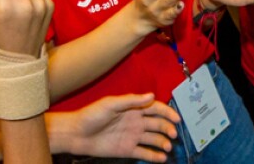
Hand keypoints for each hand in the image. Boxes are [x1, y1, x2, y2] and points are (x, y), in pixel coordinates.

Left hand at [63, 94, 179, 161]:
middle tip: (173, 134)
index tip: (177, 118)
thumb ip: (131, 101)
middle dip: (167, 128)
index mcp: (133, 108)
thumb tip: (152, 95)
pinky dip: (154, 156)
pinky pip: (144, 153)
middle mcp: (136, 122)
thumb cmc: (92, 115)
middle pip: (157, 124)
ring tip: (168, 147)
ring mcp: (133, 136)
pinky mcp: (127, 150)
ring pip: (153, 139)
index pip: (155, 108)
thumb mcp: (111, 104)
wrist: (77, 134)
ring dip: (162, 142)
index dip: (167, 112)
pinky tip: (161, 159)